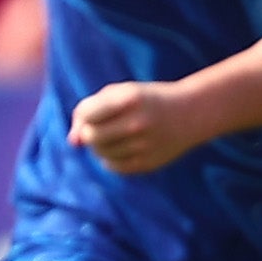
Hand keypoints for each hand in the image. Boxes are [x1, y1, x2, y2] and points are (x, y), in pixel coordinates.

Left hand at [68, 78, 206, 174]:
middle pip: (91, 137)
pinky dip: (112, 158)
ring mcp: (144, 145)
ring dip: (101, 146)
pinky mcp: (148, 163)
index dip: (85, 114)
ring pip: (101, 154)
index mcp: (130, 99)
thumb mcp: (120, 93)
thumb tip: (72, 142)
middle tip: (104, 126)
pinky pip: (114, 166)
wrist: (189, 114)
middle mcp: (138, 123)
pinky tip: (124, 146)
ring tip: (117, 135)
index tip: (95, 112)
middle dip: (90, 132)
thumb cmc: (146, 100)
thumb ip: (89, 111)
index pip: (86, 114)